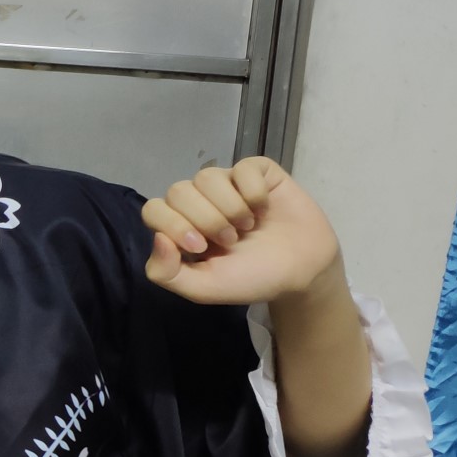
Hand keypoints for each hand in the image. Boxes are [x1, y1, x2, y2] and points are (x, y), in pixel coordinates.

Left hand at [141, 157, 341, 305]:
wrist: (302, 271)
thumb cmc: (251, 278)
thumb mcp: (203, 289)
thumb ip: (168, 274)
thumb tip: (157, 238)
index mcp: (181, 227)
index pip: (154, 210)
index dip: (173, 225)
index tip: (201, 247)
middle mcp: (199, 201)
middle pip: (178, 191)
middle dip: (205, 220)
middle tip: (230, 240)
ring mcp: (227, 184)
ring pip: (207, 176)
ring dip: (229, 207)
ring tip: (247, 227)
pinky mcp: (256, 172)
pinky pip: (243, 168)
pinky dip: (253, 193)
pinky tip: (263, 210)